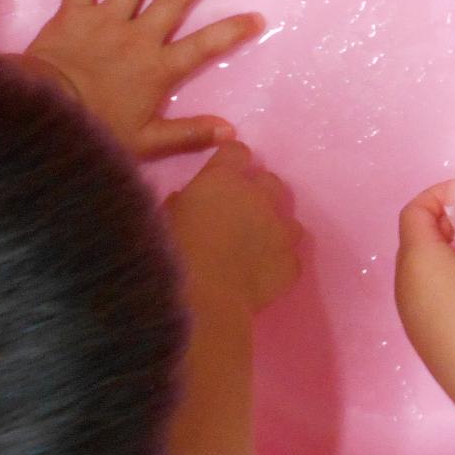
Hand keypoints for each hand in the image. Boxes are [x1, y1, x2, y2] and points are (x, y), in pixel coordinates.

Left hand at [25, 0, 261, 159]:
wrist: (44, 112)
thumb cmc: (94, 129)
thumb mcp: (145, 142)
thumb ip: (188, 134)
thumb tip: (230, 132)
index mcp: (157, 67)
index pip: (204, 47)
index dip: (232, 31)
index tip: (258, 17)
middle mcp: (138, 35)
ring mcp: (106, 18)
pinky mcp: (74, 11)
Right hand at [165, 140, 303, 313]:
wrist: (199, 302)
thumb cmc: (170, 257)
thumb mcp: (163, 220)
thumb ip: (182, 202)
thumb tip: (185, 200)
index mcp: (223, 179)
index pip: (237, 152)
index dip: (231, 164)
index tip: (224, 178)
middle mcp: (258, 196)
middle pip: (269, 182)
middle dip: (258, 195)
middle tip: (240, 216)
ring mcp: (280, 228)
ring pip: (288, 218)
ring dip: (274, 228)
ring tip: (256, 248)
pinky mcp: (290, 262)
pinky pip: (291, 257)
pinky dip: (280, 263)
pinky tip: (263, 276)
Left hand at [395, 182, 454, 401]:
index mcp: (413, 257)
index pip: (415, 210)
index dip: (441, 193)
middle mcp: (403, 282)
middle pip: (418, 236)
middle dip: (448, 219)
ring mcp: (410, 311)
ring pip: (424, 265)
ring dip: (450, 248)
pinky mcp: (424, 333)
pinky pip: (430, 289)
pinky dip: (449, 274)